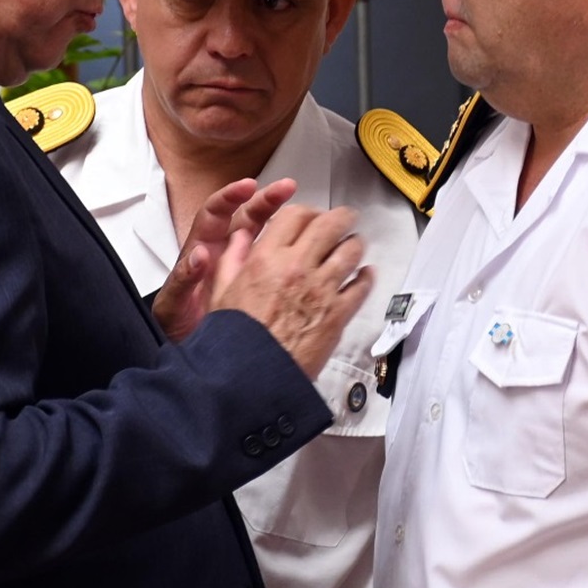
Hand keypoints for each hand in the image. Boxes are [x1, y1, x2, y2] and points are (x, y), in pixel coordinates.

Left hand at [151, 177, 298, 341]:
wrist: (192, 354)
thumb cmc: (177, 325)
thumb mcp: (174, 304)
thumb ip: (184, 279)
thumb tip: (198, 256)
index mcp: (201, 249)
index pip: (215, 213)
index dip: (230, 197)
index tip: (247, 187)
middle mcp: (223, 252)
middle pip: (245, 216)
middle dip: (266, 200)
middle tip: (288, 189)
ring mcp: (241, 265)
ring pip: (264, 234)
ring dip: (283, 220)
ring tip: (307, 211)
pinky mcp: (256, 280)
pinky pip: (274, 258)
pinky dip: (290, 250)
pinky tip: (308, 246)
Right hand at [207, 204, 372, 378]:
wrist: (252, 375)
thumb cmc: (234, 337)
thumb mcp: (221, 291)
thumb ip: (231, 259)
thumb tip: (240, 236)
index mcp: (266, 257)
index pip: (296, 215)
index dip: (308, 211)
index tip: (312, 217)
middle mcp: (297, 267)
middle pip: (331, 225)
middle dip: (342, 218)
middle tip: (345, 219)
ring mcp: (321, 289)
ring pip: (351, 251)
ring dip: (355, 244)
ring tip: (354, 245)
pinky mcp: (338, 314)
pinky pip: (361, 286)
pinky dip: (366, 277)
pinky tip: (364, 275)